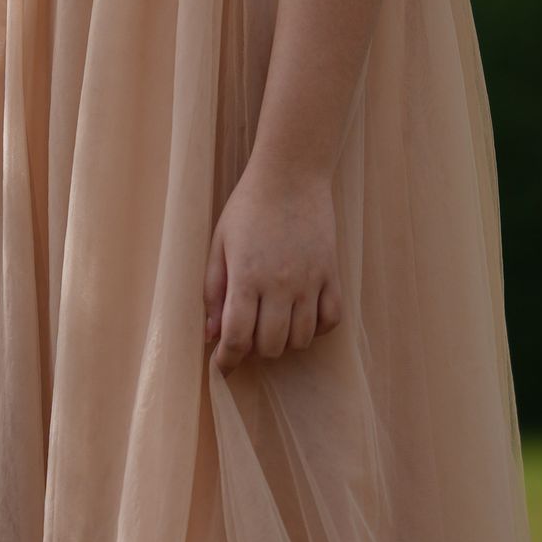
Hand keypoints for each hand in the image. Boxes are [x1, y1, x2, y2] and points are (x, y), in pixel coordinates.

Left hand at [204, 163, 342, 370]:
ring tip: (273, 325)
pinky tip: (302, 318)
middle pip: (271, 345)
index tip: (222, 366)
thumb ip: (212, 291)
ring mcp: (310, 281)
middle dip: (255, 351)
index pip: (237, 338)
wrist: (291, 175)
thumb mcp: (219, 245)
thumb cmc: (247, 207)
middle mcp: (280, 285)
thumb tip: (210, 335)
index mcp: (246, 278)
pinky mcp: (331, 274)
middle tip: (247, 337)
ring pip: (301, 338)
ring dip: (284, 342)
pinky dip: (317, 329)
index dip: (227, 361)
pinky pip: (331, 319)